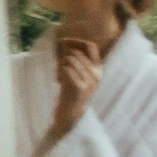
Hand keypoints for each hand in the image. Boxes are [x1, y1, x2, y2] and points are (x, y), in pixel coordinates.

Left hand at [43, 36, 101, 150]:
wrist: (70, 116)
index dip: (76, 41)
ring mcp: (90, 81)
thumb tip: (63, 41)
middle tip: (58, 69)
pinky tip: (58, 82)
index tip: (63, 41)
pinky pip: (66, 69)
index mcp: (98, 68)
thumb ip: (73, 59)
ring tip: (58, 76)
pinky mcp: (80, 88)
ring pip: (69, 59)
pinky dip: (58, 72)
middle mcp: (97, 73)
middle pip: (76, 52)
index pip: (91, 46)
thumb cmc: (70, 93)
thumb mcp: (75, 74)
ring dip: (59, 66)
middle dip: (62, 57)